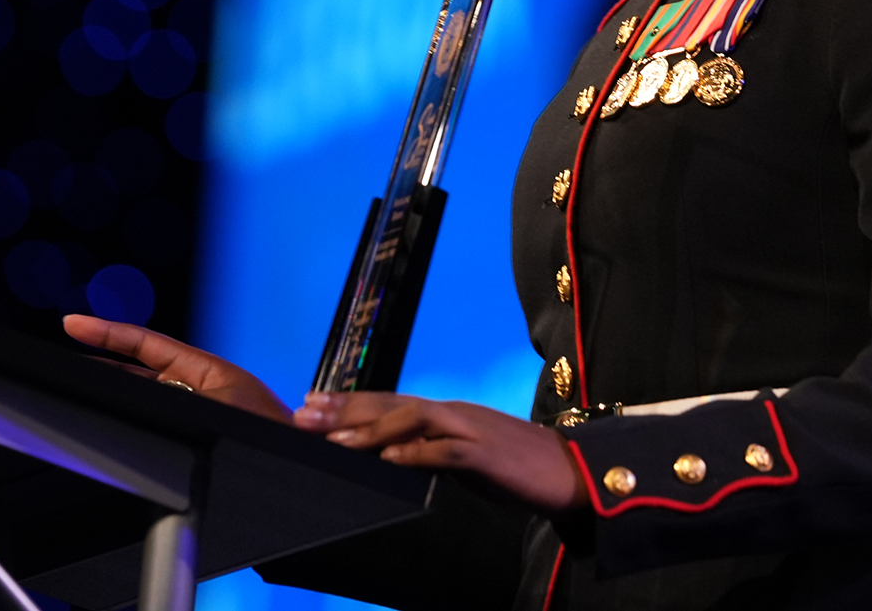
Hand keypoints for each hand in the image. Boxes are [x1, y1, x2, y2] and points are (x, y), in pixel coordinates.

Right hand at [61, 315, 292, 423]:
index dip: (108, 331)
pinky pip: (153, 411)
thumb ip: (183, 395)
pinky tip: (108, 411)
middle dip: (102, 356)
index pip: (146, 344)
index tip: (73, 322)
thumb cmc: (273, 430)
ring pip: (142, 389)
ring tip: (77, 378)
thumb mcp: (225, 406)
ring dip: (112, 383)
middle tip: (65, 350)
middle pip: (138, 365)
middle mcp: (196, 383)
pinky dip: (128, 408)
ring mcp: (192, 405)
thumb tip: (147, 388)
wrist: (300, 455)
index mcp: (206, 368)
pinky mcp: (192, 426)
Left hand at [293, 392, 584, 514]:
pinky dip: (417, 453)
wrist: (569, 470)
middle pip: (390, 404)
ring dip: (371, 430)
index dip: (347, 402)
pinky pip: (447, 450)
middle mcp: (452, 412)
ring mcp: (469, 428)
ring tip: (335, 442)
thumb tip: (392, 460)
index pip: (388, 403)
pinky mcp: (486, 453)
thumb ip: (430, 452)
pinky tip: (390, 459)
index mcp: (445, 414)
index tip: (309, 403)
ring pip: (412, 420)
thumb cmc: (515, 468)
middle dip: (344, 410)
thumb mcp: (463, 458)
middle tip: (302, 415)